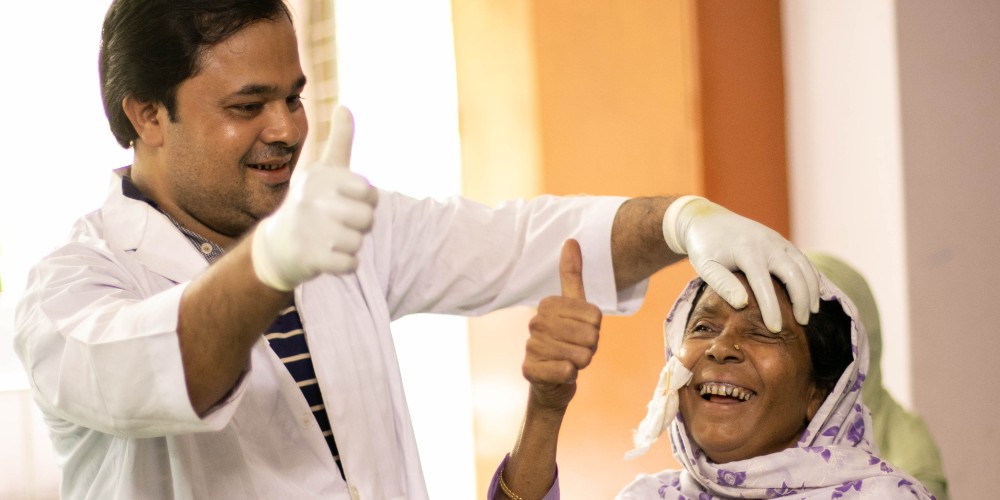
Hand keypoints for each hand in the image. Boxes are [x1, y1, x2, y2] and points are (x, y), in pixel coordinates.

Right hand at [251, 105, 378, 290]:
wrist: (278, 245)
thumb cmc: (311, 203)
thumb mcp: (323, 171)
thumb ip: (339, 141)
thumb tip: (345, 106)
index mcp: (320, 177)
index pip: (370, 192)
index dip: (366, 201)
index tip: (348, 200)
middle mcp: (311, 199)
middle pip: (367, 219)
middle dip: (359, 225)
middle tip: (338, 223)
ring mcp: (308, 228)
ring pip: (359, 242)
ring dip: (351, 245)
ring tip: (330, 239)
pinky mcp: (309, 257)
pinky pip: (351, 264)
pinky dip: (346, 264)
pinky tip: (328, 256)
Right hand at [522, 239, 602, 410]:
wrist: (551, 381)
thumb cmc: (567, 341)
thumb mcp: (574, 307)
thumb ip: (572, 275)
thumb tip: (571, 240)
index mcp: (548, 304)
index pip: (595, 316)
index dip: (595, 329)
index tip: (581, 332)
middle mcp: (536, 322)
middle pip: (590, 336)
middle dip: (589, 347)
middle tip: (576, 349)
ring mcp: (531, 346)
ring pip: (581, 355)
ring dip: (580, 362)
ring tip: (567, 361)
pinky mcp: (529, 370)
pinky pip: (567, 371)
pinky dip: (569, 375)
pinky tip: (560, 373)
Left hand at [663, 196, 818, 332]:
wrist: (707, 219)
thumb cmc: (704, 247)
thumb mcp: (705, 266)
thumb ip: (722, 284)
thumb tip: (743, 304)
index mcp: (746, 251)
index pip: (764, 285)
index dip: (772, 308)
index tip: (776, 329)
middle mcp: (767, 243)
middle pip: (794, 274)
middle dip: (801, 300)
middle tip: (802, 324)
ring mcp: (777, 240)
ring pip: (804, 266)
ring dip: (811, 290)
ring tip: (810, 312)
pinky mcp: (781, 241)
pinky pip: (803, 260)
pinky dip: (811, 277)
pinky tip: (813, 295)